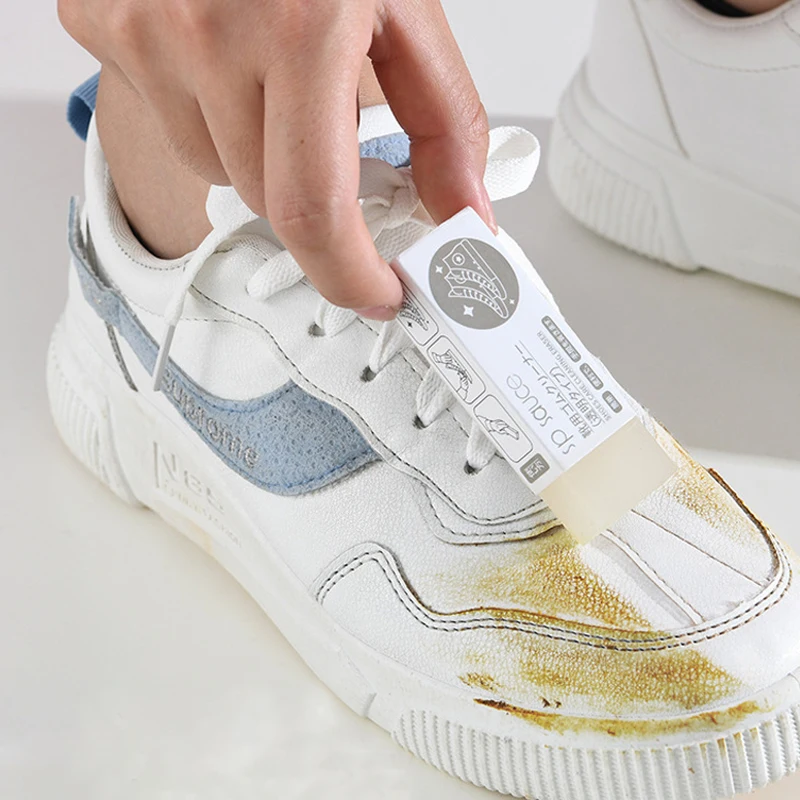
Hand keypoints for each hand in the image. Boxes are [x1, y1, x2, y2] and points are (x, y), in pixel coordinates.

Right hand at [58, 0, 493, 318]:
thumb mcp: (405, 10)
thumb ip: (445, 123)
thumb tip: (462, 212)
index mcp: (300, 27)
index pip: (316, 210)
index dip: (350, 275)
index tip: (377, 294)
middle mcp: (207, 32)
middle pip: (269, 202)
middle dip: (314, 194)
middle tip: (334, 140)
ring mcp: (146, 32)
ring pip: (220, 171)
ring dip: (261, 149)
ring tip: (275, 70)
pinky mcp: (105, 28)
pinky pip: (173, 124)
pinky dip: (210, 111)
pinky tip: (226, 55)